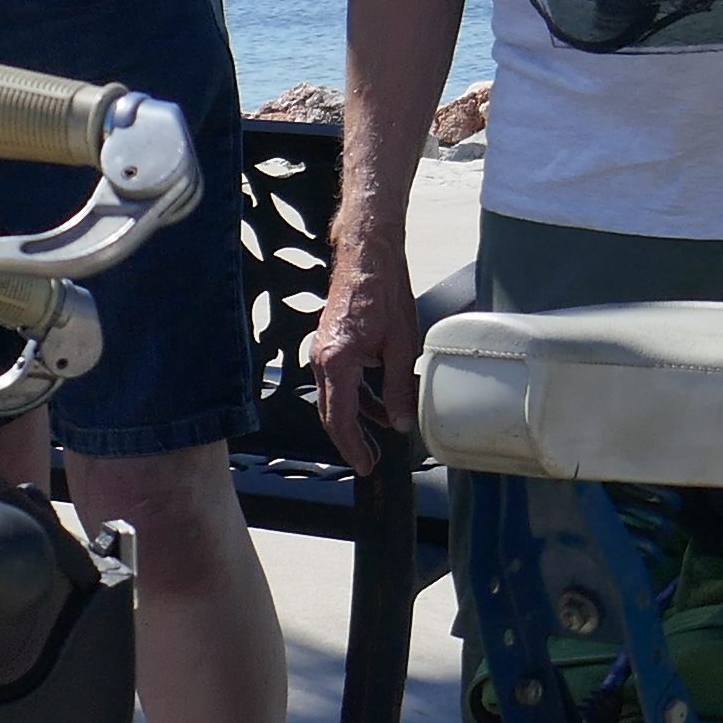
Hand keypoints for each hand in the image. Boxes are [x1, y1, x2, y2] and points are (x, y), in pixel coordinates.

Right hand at [306, 239, 419, 463]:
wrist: (367, 256)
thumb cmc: (384, 292)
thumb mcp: (400, 346)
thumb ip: (398, 389)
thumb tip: (400, 424)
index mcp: (337, 361)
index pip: (340, 418)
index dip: (353, 447)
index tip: (365, 465)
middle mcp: (321, 358)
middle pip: (331, 413)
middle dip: (351, 439)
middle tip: (371, 461)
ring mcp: (321, 351)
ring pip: (334, 398)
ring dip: (356, 418)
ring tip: (380, 437)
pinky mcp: (328, 345)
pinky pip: (337, 381)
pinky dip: (355, 398)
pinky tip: (377, 405)